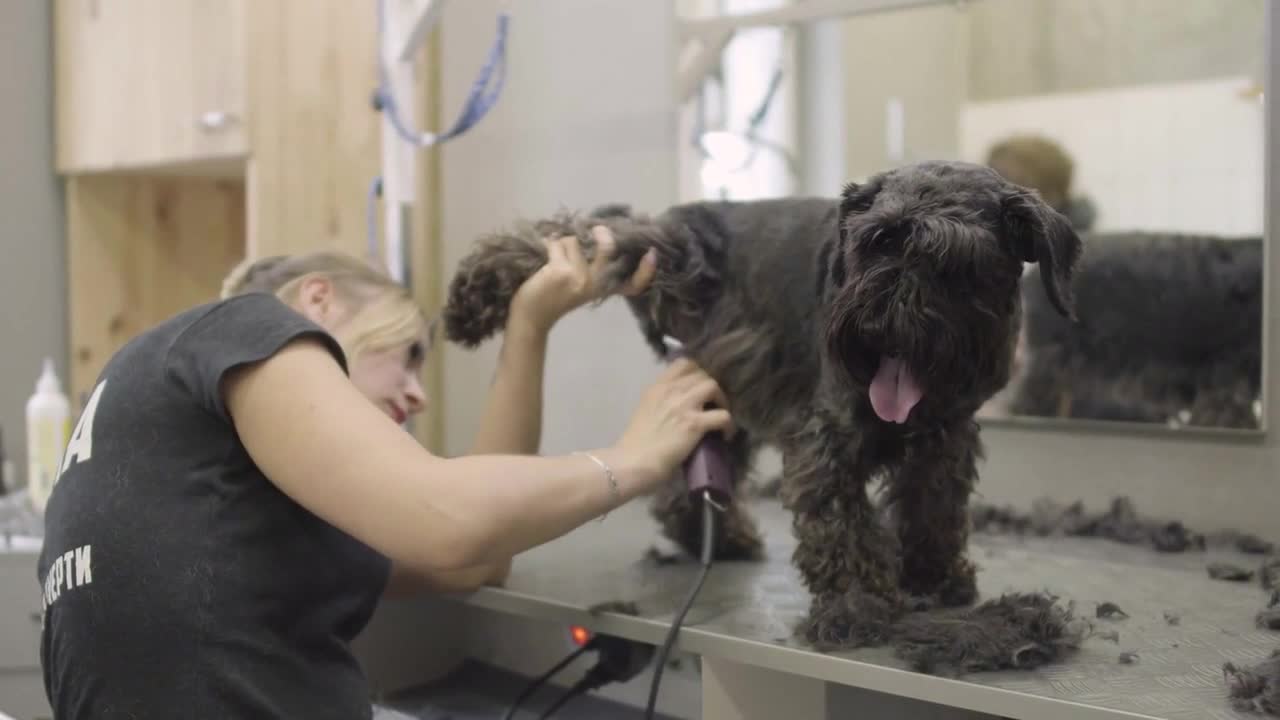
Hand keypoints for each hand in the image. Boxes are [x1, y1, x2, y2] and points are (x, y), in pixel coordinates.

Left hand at [509, 226, 656, 334]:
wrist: (531, 317)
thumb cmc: (553, 298)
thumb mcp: (578, 286)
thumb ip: (590, 267)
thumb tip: (594, 233)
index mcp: (601, 290)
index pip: (631, 284)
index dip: (645, 271)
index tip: (652, 255)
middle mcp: (595, 285)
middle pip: (607, 249)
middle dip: (601, 233)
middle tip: (598, 229)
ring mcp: (579, 277)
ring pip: (573, 241)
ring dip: (561, 244)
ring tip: (553, 260)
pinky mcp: (561, 271)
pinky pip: (557, 244)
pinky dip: (548, 245)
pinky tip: (543, 258)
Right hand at [612, 358, 735, 492]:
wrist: (633, 462)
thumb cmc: (636, 442)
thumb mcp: (645, 410)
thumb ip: (661, 400)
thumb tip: (678, 402)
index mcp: (657, 387)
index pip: (684, 363)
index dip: (698, 372)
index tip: (700, 386)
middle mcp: (671, 390)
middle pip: (702, 374)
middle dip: (711, 387)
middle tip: (713, 403)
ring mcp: (684, 405)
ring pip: (713, 386)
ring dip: (721, 400)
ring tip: (720, 413)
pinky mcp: (695, 424)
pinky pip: (723, 415)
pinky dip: (728, 425)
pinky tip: (725, 435)